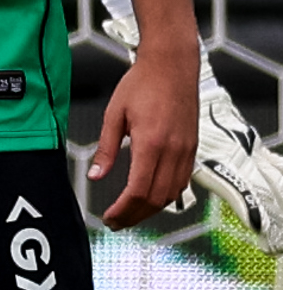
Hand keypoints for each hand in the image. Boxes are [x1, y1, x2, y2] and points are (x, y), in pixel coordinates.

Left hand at [88, 36, 198, 224]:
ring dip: (151, 210)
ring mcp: (187, 151)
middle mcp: (173, 151)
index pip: (138, 190)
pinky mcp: (193, 148)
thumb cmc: (141, 85)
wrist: (173, 66)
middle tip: (115, 222)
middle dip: (134, 216)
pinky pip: (182, 181)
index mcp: (151, 144)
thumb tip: (95, 177)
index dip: (123, 210)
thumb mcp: (114, 114)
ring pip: (172, 194)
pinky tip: (150, 198)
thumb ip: (106, 148)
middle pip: (156, 199)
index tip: (108, 218)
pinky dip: (166, 196)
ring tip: (129, 214)